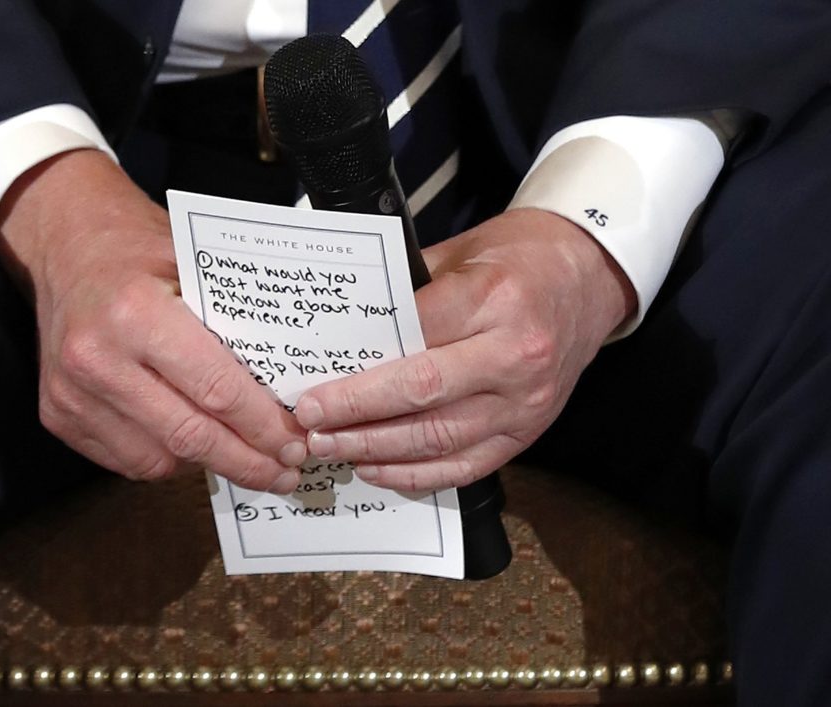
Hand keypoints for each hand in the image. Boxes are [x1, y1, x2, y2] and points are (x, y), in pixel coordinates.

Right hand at [0, 150, 305, 491]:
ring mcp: (71, 393)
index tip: (295, 443)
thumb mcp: (195, 266)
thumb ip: (236, 324)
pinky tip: (194, 445)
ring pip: (158, 459)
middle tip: (284, 472)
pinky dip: (168, 459)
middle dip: (246, 461)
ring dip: (208, 464)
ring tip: (245, 458)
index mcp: (135, 312)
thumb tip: (293, 388)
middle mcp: (97, 358)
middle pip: (190, 435)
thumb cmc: (138, 251)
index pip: (216, 389)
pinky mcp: (58, 415)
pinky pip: (127, 460)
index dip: (262, 426)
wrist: (66, 245)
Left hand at [294, 208, 634, 491]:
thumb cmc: (518, 260)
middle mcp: (515, 355)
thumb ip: (406, 292)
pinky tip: (375, 468)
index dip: (358, 370)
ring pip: (439, 437)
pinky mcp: (526, 433)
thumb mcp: (460, 254)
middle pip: (421, 393)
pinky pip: (465, 465)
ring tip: (331, 447)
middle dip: (356, 413)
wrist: (590, 279)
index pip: (412, 339)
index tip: (314, 384)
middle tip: (310, 422)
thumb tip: (343, 332)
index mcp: (495, 299)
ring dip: (376, 449)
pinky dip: (415, 475)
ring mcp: (525, 402)